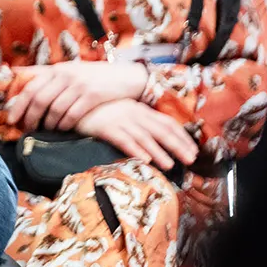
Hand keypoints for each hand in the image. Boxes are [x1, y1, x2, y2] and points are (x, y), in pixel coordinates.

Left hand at [4, 60, 147, 130]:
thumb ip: (47, 76)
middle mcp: (66, 75)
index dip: (18, 105)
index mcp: (57, 69)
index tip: (12, 120)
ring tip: (46, 131)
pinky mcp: (93, 95)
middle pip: (39, 100)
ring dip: (48, 124)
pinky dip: (64, 125)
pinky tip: (62, 130)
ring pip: (55, 109)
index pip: (30, 88)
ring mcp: (80, 84)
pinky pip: (72, 115)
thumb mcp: (70, 71)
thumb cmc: (94, 78)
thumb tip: (16, 73)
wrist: (127, 77)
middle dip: (30, 118)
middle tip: (28, 130)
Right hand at [74, 99, 199, 170]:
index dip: (183, 137)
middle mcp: (134, 113)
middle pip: (161, 130)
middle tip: (191, 160)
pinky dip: (136, 149)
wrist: (72, 100)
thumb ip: (137, 121)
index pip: (167, 122)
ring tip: (170, 165)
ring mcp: (120, 119)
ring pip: (145, 136)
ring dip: (159, 151)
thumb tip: (155, 138)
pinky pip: (124, 139)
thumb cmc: (97, 110)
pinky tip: (145, 159)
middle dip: (178, 145)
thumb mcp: (121, 112)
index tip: (194, 150)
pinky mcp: (106, 127)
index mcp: (140, 109)